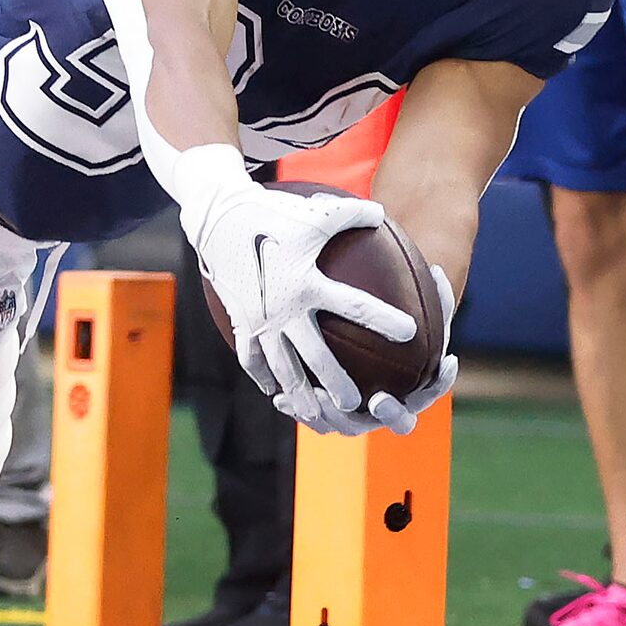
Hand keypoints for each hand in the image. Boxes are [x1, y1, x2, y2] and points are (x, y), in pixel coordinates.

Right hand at [188, 181, 418, 431]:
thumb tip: (384, 215)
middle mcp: (283, 308)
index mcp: (306, 282)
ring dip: (299, 393)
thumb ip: (353, 214)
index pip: (354, 304)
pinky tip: (273, 391)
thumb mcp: (315, 211)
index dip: (382, 318)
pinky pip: (252, 358)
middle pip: (315, 355)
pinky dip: (263, 376)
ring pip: (282, 367)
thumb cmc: (272, 214)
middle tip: (357, 402)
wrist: (216, 221)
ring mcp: (260, 319)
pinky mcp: (242, 321)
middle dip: (337, 382)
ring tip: (315, 414)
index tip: (408, 333)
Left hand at [298, 264, 458, 436]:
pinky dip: (300, 411)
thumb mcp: (404, 305)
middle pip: (398, 421)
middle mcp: (389, 408)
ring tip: (320, 397)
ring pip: (349, 426)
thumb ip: (421, 291)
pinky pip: (316, 421)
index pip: (435, 388)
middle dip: (391, 415)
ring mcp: (359, 418)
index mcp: (415, 387)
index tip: (444, 362)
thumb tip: (435, 270)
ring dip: (336, 416)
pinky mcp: (329, 418)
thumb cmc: (384, 320)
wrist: (353, 344)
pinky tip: (280, 397)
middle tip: (380, 399)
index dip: (441, 381)